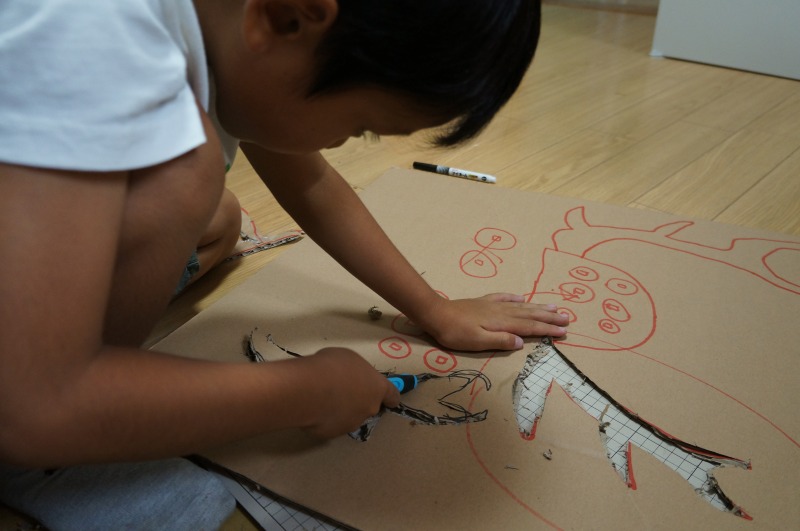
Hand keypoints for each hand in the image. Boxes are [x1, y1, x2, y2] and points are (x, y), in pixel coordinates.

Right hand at [300, 347, 399, 438]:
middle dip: (359, 400)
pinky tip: (313, 407)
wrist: (308, 390)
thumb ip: (355, 371)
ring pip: (350, 416)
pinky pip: (331, 424)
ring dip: (342, 409)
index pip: (392, 396)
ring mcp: (352, 423)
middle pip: (369, 406)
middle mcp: (369, 408)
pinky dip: (326, 418)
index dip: (390, 397)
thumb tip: (351, 376)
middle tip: (341, 389)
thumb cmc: (331, 366)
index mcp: (377, 387)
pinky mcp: (333, 434)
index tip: (389, 399)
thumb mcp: (348, 358)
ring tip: (323, 397)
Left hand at [417, 293, 568, 351]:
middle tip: (567, 318)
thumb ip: (500, 341)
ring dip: (538, 307)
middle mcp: (502, 312)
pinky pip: (504, 297)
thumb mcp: (478, 342)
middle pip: (530, 314)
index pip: (530, 327)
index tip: (564, 331)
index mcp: (502, 323)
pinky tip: (522, 298)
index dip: (547, 330)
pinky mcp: (483, 302)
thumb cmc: (455, 333)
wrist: (437, 314)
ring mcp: (493, 305)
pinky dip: (516, 298)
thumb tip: (521, 341)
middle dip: (549, 317)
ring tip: (554, 306)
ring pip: (521, 306)